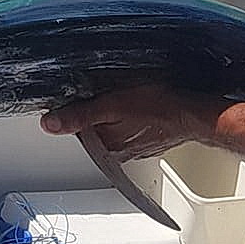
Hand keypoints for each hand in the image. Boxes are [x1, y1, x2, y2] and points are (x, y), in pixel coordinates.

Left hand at [40, 84, 222, 160]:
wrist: (195, 112)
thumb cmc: (159, 106)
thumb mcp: (112, 104)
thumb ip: (80, 115)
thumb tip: (49, 124)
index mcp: (104, 146)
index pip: (80, 124)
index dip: (81, 105)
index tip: (88, 93)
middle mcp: (118, 151)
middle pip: (95, 124)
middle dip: (99, 108)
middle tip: (112, 92)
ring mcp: (134, 146)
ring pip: (113, 124)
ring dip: (116, 111)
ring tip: (128, 96)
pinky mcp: (148, 140)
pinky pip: (131, 125)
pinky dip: (133, 116)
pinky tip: (141, 104)